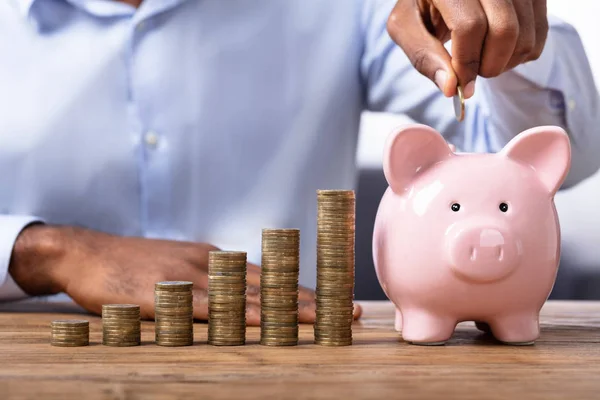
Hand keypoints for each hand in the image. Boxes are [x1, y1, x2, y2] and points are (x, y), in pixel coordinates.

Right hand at [9, 225, 361, 324]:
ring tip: (321, 320)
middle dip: (309, 299)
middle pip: (269, 284)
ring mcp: (188, 275)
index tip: (334, 302)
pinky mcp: (165, 291)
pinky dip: (236, 314)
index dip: (302, 290)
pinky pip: (208, 305)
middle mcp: (210, 263)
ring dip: (285, 307)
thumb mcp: (175, 266)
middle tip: (347, 312)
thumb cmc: (130, 264)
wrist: (83, 252)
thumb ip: (207, 282)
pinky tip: (260, 323)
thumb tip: (234, 301)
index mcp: (215, 259)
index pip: (268, 276)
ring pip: (246, 294)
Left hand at [387, 0, 547, 98]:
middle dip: (489, 65)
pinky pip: (540, 32)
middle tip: (472, 71)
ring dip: (505, 63)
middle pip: (505, 30)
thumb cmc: (421, 5)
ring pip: (526, 34)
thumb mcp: (407, 26)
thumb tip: (451, 88)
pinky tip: (499, 51)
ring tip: (482, 60)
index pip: (470, 27)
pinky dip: (521, 54)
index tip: (461, 85)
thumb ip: (424, 55)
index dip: (466, 63)